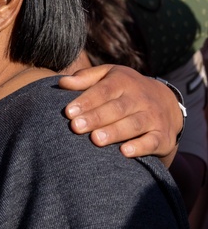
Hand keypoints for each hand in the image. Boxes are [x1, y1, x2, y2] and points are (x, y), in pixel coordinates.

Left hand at [59, 64, 180, 163]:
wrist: (166, 102)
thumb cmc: (124, 89)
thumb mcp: (108, 76)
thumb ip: (85, 78)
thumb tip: (62, 83)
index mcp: (124, 82)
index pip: (104, 91)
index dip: (86, 101)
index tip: (68, 112)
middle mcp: (140, 98)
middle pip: (117, 108)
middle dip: (96, 118)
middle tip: (76, 127)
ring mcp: (153, 117)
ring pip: (133, 124)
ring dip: (114, 132)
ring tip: (96, 139)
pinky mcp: (163, 136)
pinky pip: (152, 141)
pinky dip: (140, 147)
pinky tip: (124, 152)